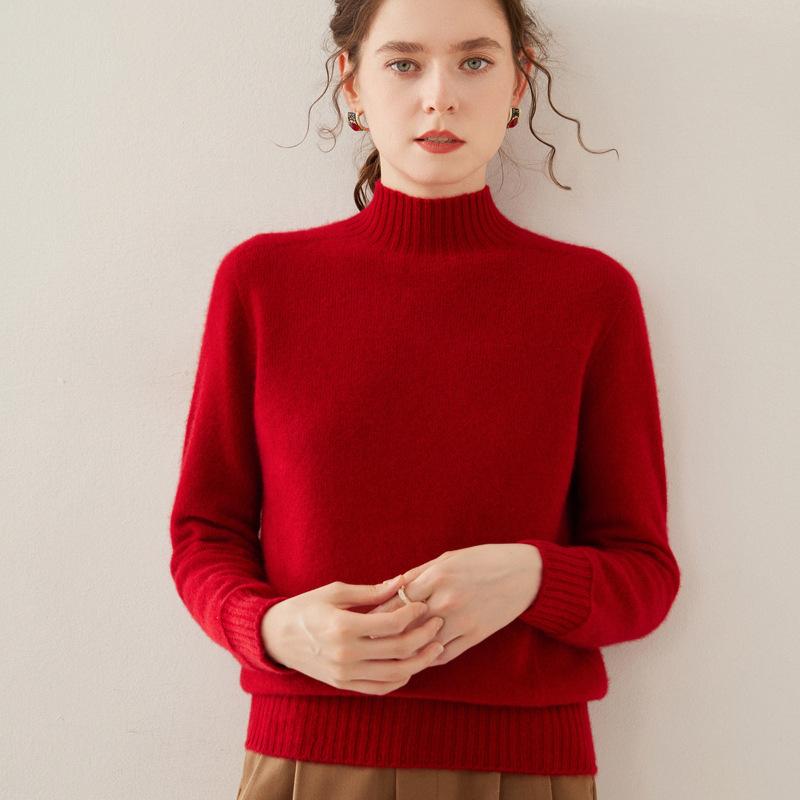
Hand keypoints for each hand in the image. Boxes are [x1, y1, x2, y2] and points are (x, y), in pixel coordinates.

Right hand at [260, 575, 445, 694]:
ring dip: (420, 661)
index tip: (423, 605)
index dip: (413, 614)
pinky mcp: (343, 684)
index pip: (392, 624)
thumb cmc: (306, 607)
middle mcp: (346, 655)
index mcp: (344, 627)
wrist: (276, 636)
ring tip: (435, 647)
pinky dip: (400, 679)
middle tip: (437, 623)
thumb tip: (402, 582)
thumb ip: (371, 591)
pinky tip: (412, 665)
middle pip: (399, 650)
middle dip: (424, 636)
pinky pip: (380, 688)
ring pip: (395, 674)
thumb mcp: (336, 592)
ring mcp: (345, 674)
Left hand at [366, 544, 541, 666]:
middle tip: (368, 643)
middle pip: (406, 626)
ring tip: (387, 655)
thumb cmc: (482, 560)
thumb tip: (388, 588)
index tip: (363, 623)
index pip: (396, 602)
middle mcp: (447, 600)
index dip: (378, 614)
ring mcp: (462, 621)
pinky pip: (444, 654)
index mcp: (437, 577)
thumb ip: (417, 575)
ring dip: (406, 651)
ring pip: (423, 645)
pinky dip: (428, 657)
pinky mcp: (475, 636)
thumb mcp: (447, 559)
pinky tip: (417, 657)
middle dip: (385, 635)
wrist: (524, 574)